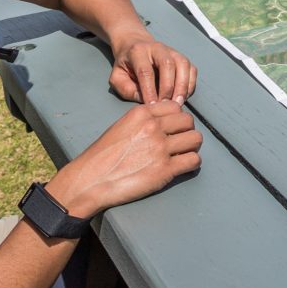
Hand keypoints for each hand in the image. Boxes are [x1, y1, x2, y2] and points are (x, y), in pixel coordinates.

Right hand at [48, 101, 202, 218]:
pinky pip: (194, 160)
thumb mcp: (122, 125)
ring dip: (191, 147)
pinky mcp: (165, 170)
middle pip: (188, 121)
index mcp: (142, 113)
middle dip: (186, 131)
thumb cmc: (103, 156)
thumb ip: (145, 120)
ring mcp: (160, 148)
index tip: (173, 128)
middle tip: (179, 142)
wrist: (91, 180)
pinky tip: (183, 166)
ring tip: (183, 154)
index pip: (176, 107)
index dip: (177, 118)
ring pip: (195, 139)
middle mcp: (153, 127)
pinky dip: (192, 163)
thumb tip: (166, 121)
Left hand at [109, 34, 197, 103]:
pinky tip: (184, 96)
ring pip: (183, 65)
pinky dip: (190, 84)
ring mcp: (171, 51)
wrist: (134, 44)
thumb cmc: (125, 64)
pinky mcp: (181, 57)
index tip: (152, 105)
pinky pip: (191, 69)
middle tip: (166, 105)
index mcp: (137, 52)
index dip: (149, 90)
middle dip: (168, 88)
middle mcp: (157, 48)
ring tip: (177, 103)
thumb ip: (126, 89)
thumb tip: (143, 100)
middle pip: (167, 65)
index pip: (145, 71)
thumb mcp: (116, 77)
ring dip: (182, 86)